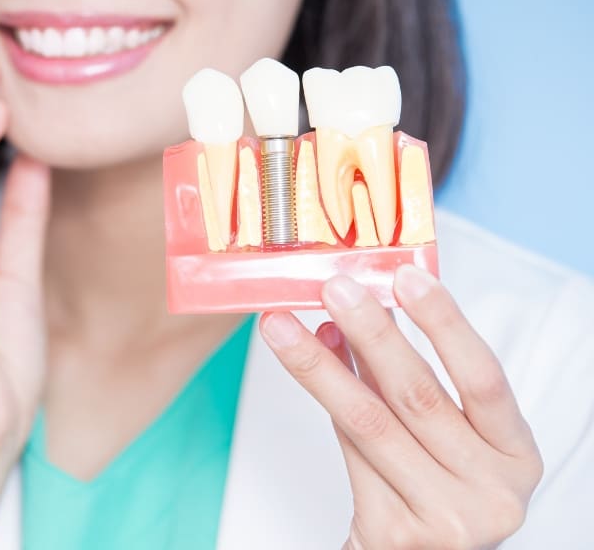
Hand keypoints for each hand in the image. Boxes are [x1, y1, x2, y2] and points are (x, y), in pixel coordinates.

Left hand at [260, 265, 542, 549]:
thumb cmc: (438, 488)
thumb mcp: (447, 435)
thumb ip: (407, 379)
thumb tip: (351, 317)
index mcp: (516, 455)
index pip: (484, 377)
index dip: (445, 322)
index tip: (406, 276)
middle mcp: (491, 491)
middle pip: (418, 394)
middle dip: (370, 332)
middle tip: (333, 288)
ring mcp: (445, 518)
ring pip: (370, 421)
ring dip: (320, 365)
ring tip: (284, 325)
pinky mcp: (394, 533)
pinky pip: (350, 452)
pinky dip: (326, 402)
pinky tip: (307, 364)